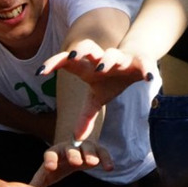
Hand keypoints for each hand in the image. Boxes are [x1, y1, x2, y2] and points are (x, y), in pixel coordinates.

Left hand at [30, 138, 113, 186]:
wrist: (72, 152)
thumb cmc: (57, 165)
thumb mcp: (47, 174)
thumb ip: (37, 183)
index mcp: (54, 153)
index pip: (50, 154)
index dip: (50, 160)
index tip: (49, 168)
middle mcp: (68, 148)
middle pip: (70, 149)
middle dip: (72, 154)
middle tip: (75, 162)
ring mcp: (83, 147)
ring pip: (87, 148)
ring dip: (90, 154)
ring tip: (93, 163)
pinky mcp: (97, 150)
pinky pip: (103, 152)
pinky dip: (106, 158)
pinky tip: (109, 168)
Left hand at [39, 41, 155, 139]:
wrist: (135, 63)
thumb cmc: (110, 80)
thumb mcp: (97, 99)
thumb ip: (86, 116)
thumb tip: (75, 138)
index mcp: (88, 68)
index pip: (67, 61)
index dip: (53, 63)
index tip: (40, 72)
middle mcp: (101, 59)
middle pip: (88, 47)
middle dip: (81, 51)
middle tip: (72, 58)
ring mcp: (121, 59)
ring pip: (112, 54)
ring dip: (106, 60)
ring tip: (101, 69)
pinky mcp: (141, 61)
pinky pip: (143, 62)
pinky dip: (146, 69)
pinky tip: (148, 79)